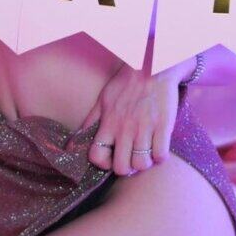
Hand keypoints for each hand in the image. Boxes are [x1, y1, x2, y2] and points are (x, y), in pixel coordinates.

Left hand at [76, 63, 184, 177]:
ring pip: (142, 164)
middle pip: (122, 167)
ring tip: (146, 154)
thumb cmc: (127, 83)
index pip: (96, 155)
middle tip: (131, 159)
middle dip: (126, 168)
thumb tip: (73, 143)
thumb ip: (90, 122)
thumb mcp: (103, 100)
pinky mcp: (163, 126)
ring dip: (144, 164)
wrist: (153, 66)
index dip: (103, 163)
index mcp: (108, 123)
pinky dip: (160, 157)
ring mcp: (145, 128)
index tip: (111, 159)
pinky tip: (159, 148)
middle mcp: (125, 129)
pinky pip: (161, 155)